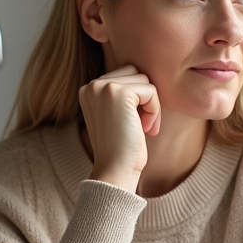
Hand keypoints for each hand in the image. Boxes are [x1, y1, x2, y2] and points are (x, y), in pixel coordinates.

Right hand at [78, 64, 160, 192]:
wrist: (114, 169)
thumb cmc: (120, 147)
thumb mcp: (114, 115)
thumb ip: (120, 95)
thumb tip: (141, 74)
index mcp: (88, 89)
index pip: (124, 75)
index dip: (137, 98)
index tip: (136, 123)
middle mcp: (92, 85)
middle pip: (134, 73)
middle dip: (144, 97)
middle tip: (143, 125)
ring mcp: (103, 87)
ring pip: (144, 80)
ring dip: (151, 104)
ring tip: (144, 127)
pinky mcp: (119, 93)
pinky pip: (151, 91)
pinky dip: (155, 110)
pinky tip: (146, 128)